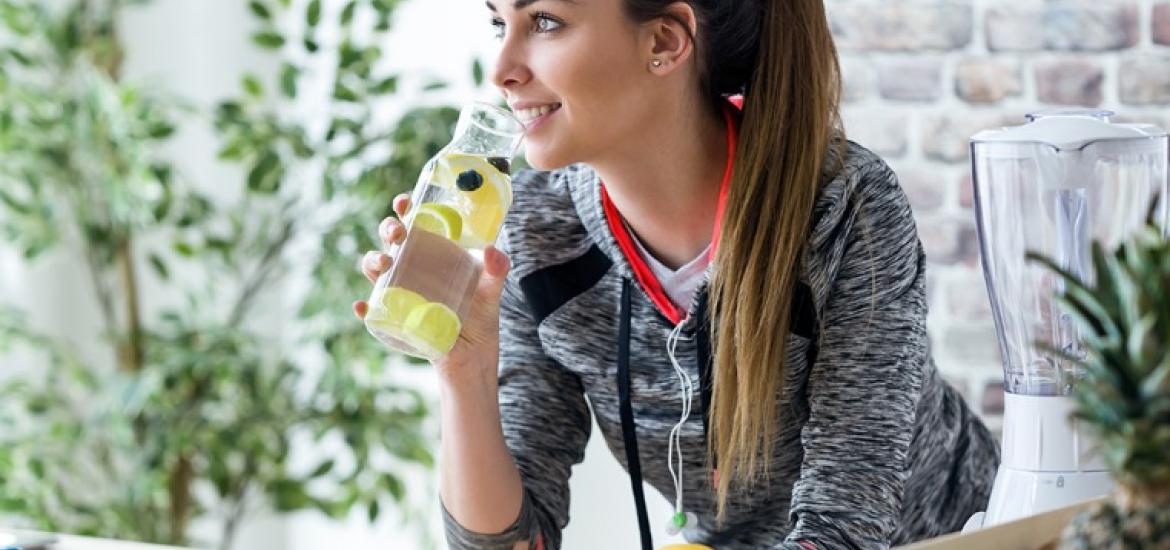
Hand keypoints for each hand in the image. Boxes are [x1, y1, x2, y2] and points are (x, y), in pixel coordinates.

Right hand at [353, 194, 509, 381]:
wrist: (472, 354)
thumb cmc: (480, 314)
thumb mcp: (492, 290)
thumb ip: (497, 270)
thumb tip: (492, 249)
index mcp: (433, 253)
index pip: (415, 224)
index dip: (405, 209)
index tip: (404, 202)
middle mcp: (413, 268)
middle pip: (391, 242)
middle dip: (388, 230)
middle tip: (398, 234)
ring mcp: (401, 292)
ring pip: (376, 270)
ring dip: (372, 262)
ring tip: (383, 264)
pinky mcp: (395, 317)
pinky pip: (373, 311)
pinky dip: (364, 308)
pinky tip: (362, 307)